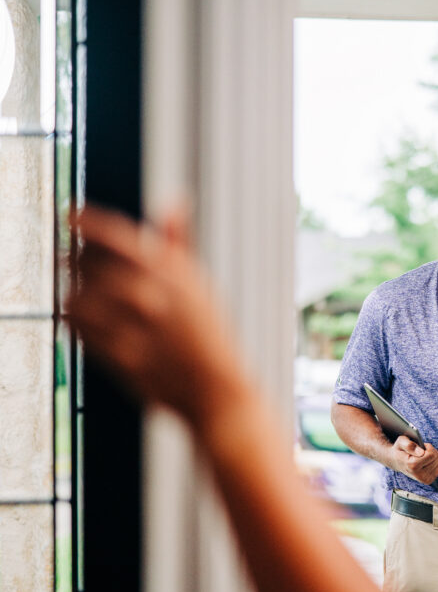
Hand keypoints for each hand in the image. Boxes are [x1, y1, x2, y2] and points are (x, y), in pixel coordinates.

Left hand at [66, 206, 246, 428]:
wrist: (216, 389)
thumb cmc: (208, 335)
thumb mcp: (199, 284)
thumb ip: (179, 243)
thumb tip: (175, 201)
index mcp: (173, 272)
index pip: (118, 235)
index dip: (85, 220)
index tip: (67, 212)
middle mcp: (154, 296)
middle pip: (91, 264)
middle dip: (74, 258)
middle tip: (68, 258)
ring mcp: (137, 328)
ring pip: (78, 297)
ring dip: (69, 290)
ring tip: (73, 290)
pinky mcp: (123, 356)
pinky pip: (81, 331)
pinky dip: (72, 320)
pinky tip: (77, 317)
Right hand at [390, 436, 437, 484]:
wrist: (397, 462)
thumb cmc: (400, 450)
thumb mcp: (401, 442)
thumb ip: (409, 445)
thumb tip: (421, 452)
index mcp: (412, 466)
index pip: (432, 455)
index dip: (428, 447)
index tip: (420, 446)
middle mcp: (419, 476)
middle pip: (437, 458)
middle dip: (431, 451)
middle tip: (421, 451)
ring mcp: (425, 480)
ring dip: (433, 456)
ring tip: (423, 456)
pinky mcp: (429, 480)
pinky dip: (435, 462)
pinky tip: (426, 461)